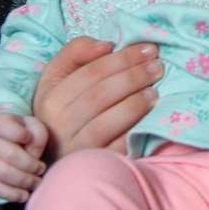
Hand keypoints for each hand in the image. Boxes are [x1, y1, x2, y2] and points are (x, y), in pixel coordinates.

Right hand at [0, 113, 48, 202]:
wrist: (3, 141)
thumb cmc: (23, 133)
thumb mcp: (34, 127)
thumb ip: (38, 134)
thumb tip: (33, 152)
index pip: (7, 128)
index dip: (23, 135)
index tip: (31, 141)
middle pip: (9, 155)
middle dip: (30, 166)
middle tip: (41, 169)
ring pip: (2, 173)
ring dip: (23, 181)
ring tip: (36, 183)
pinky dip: (10, 194)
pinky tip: (24, 195)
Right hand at [32, 37, 160, 159]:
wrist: (57, 152)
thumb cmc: (64, 107)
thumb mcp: (59, 77)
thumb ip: (76, 52)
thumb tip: (106, 44)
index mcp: (50, 99)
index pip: (90, 73)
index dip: (122, 59)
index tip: (148, 49)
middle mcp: (58, 125)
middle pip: (99, 96)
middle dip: (133, 77)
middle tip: (158, 67)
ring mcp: (74, 148)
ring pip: (106, 123)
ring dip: (135, 104)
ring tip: (155, 92)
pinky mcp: (92, 165)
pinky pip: (115, 148)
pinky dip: (133, 132)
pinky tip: (149, 119)